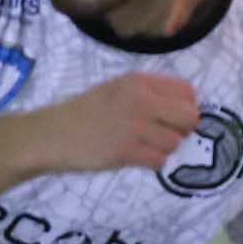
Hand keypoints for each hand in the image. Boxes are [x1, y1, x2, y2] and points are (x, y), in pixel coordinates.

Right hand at [38, 71, 199, 176]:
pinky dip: (153, 162)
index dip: (185, 107)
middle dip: (182, 130)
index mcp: (139, 81)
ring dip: (164, 148)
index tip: (172, 117)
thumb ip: (148, 94)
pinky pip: (160, 160)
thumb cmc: (84, 112)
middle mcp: (141, 100)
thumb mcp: (116, 89)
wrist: (52, 134)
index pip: (187, 92)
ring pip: (175, 142)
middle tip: (164, 135)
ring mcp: (135, 126)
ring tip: (144, 146)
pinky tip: (137, 157)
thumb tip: (181, 111)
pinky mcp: (127, 151)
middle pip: (189, 117)